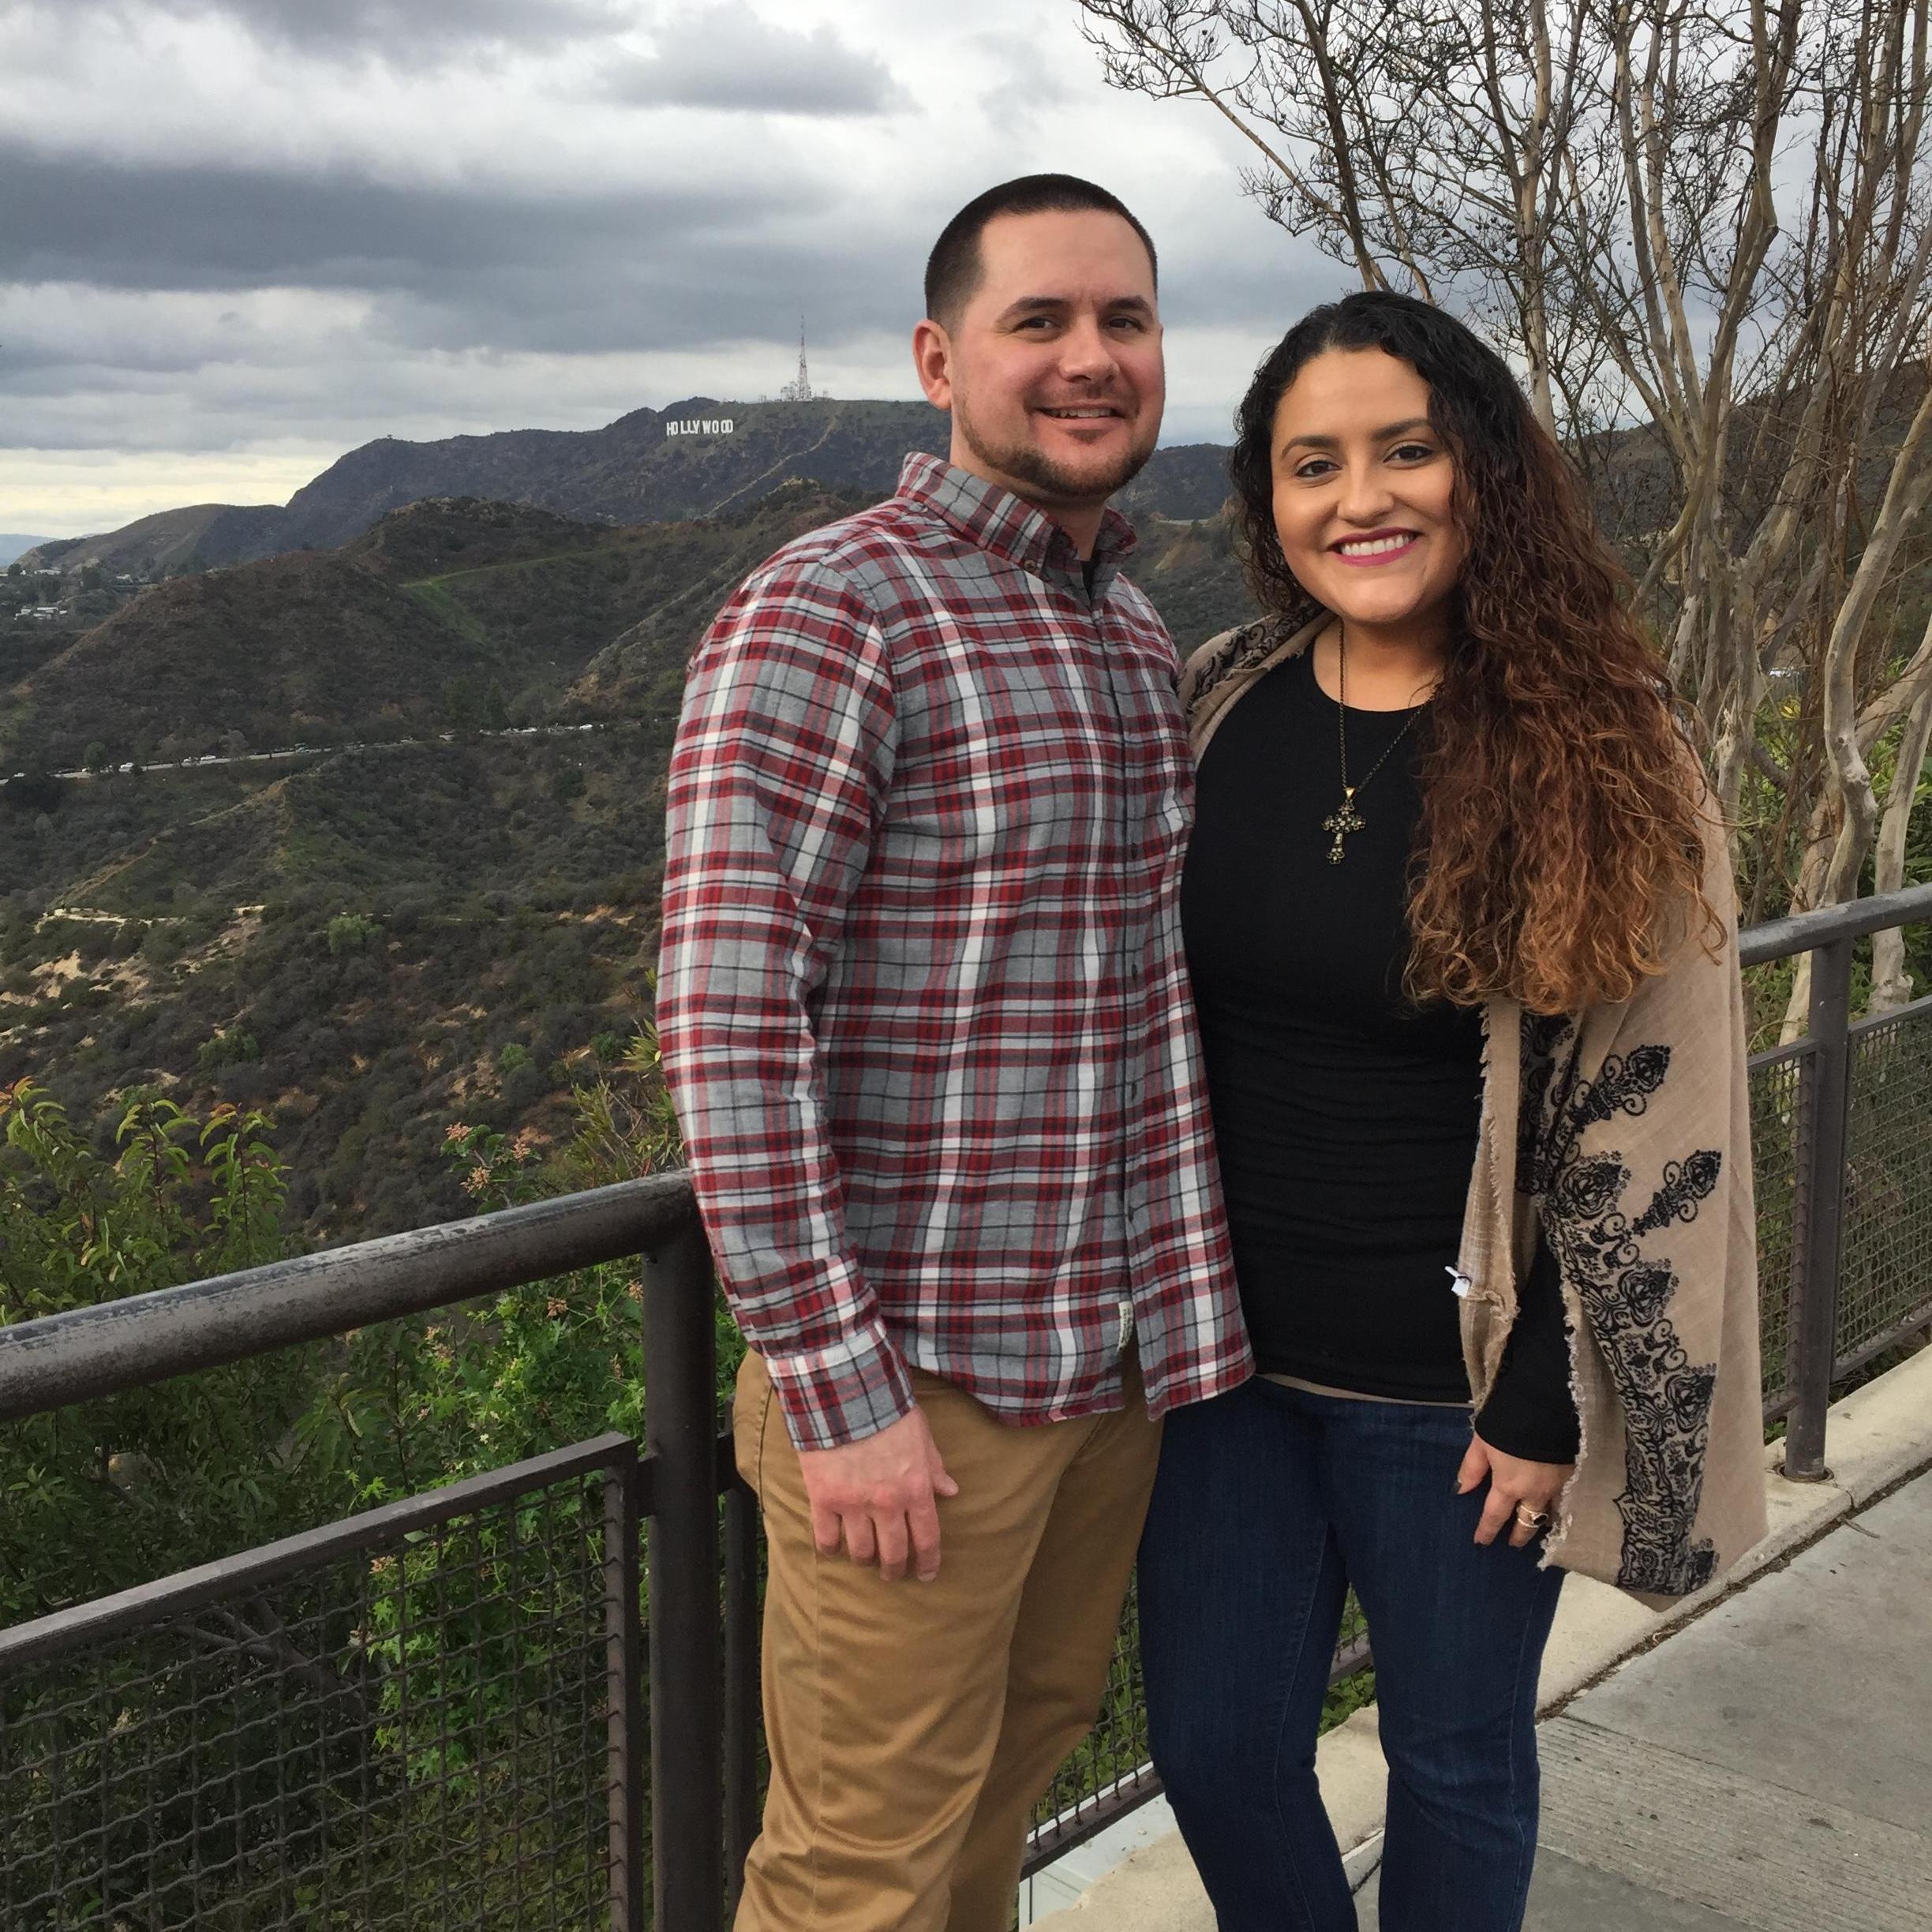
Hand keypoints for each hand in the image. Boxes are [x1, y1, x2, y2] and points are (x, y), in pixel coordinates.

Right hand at [797, 1406, 959, 1581]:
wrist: (845, 1393)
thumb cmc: (888, 1410)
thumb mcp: (921, 1435)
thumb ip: (934, 1467)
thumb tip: (950, 1490)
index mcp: (916, 1489)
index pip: (927, 1538)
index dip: (928, 1562)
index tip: (926, 1574)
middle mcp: (887, 1503)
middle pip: (894, 1553)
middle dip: (895, 1570)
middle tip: (893, 1574)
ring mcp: (854, 1504)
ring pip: (861, 1552)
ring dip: (865, 1560)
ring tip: (865, 1559)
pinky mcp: (824, 1499)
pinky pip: (826, 1538)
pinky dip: (831, 1548)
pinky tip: (834, 1547)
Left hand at [1457, 1433, 1571, 1548]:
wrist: (1545, 1406)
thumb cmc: (1506, 1423)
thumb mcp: (1481, 1443)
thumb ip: (1471, 1469)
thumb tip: (1461, 1491)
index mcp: (1508, 1485)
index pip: (1495, 1516)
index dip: (1487, 1530)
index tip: (1481, 1542)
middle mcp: (1534, 1492)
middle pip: (1527, 1522)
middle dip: (1519, 1535)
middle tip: (1513, 1544)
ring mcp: (1556, 1485)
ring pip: (1548, 1514)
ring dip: (1539, 1523)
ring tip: (1534, 1527)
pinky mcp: (1571, 1473)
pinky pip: (1563, 1499)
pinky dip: (1556, 1507)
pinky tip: (1554, 1508)